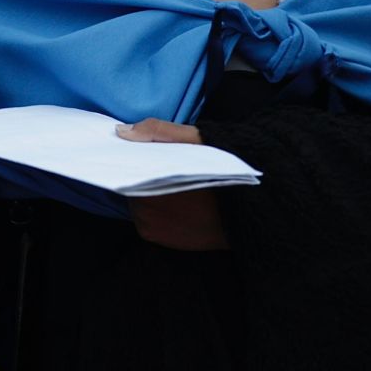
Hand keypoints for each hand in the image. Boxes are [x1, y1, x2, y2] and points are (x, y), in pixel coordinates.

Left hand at [116, 119, 227, 250]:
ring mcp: (148, 226)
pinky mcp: (155, 239)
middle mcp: (143, 206)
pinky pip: (144, 221)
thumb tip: (122, 132)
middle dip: (139, 178)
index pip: (127, 167)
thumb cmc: (223, 175)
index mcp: (150, 178)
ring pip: (135, 204)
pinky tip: (172, 206)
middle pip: (128, 186)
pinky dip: (152, 214)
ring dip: (144, 197)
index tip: (140, 156)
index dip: (132, 161)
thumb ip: (158, 131)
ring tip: (168, 188)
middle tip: (160, 172)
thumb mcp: (197, 140)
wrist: (248, 216)